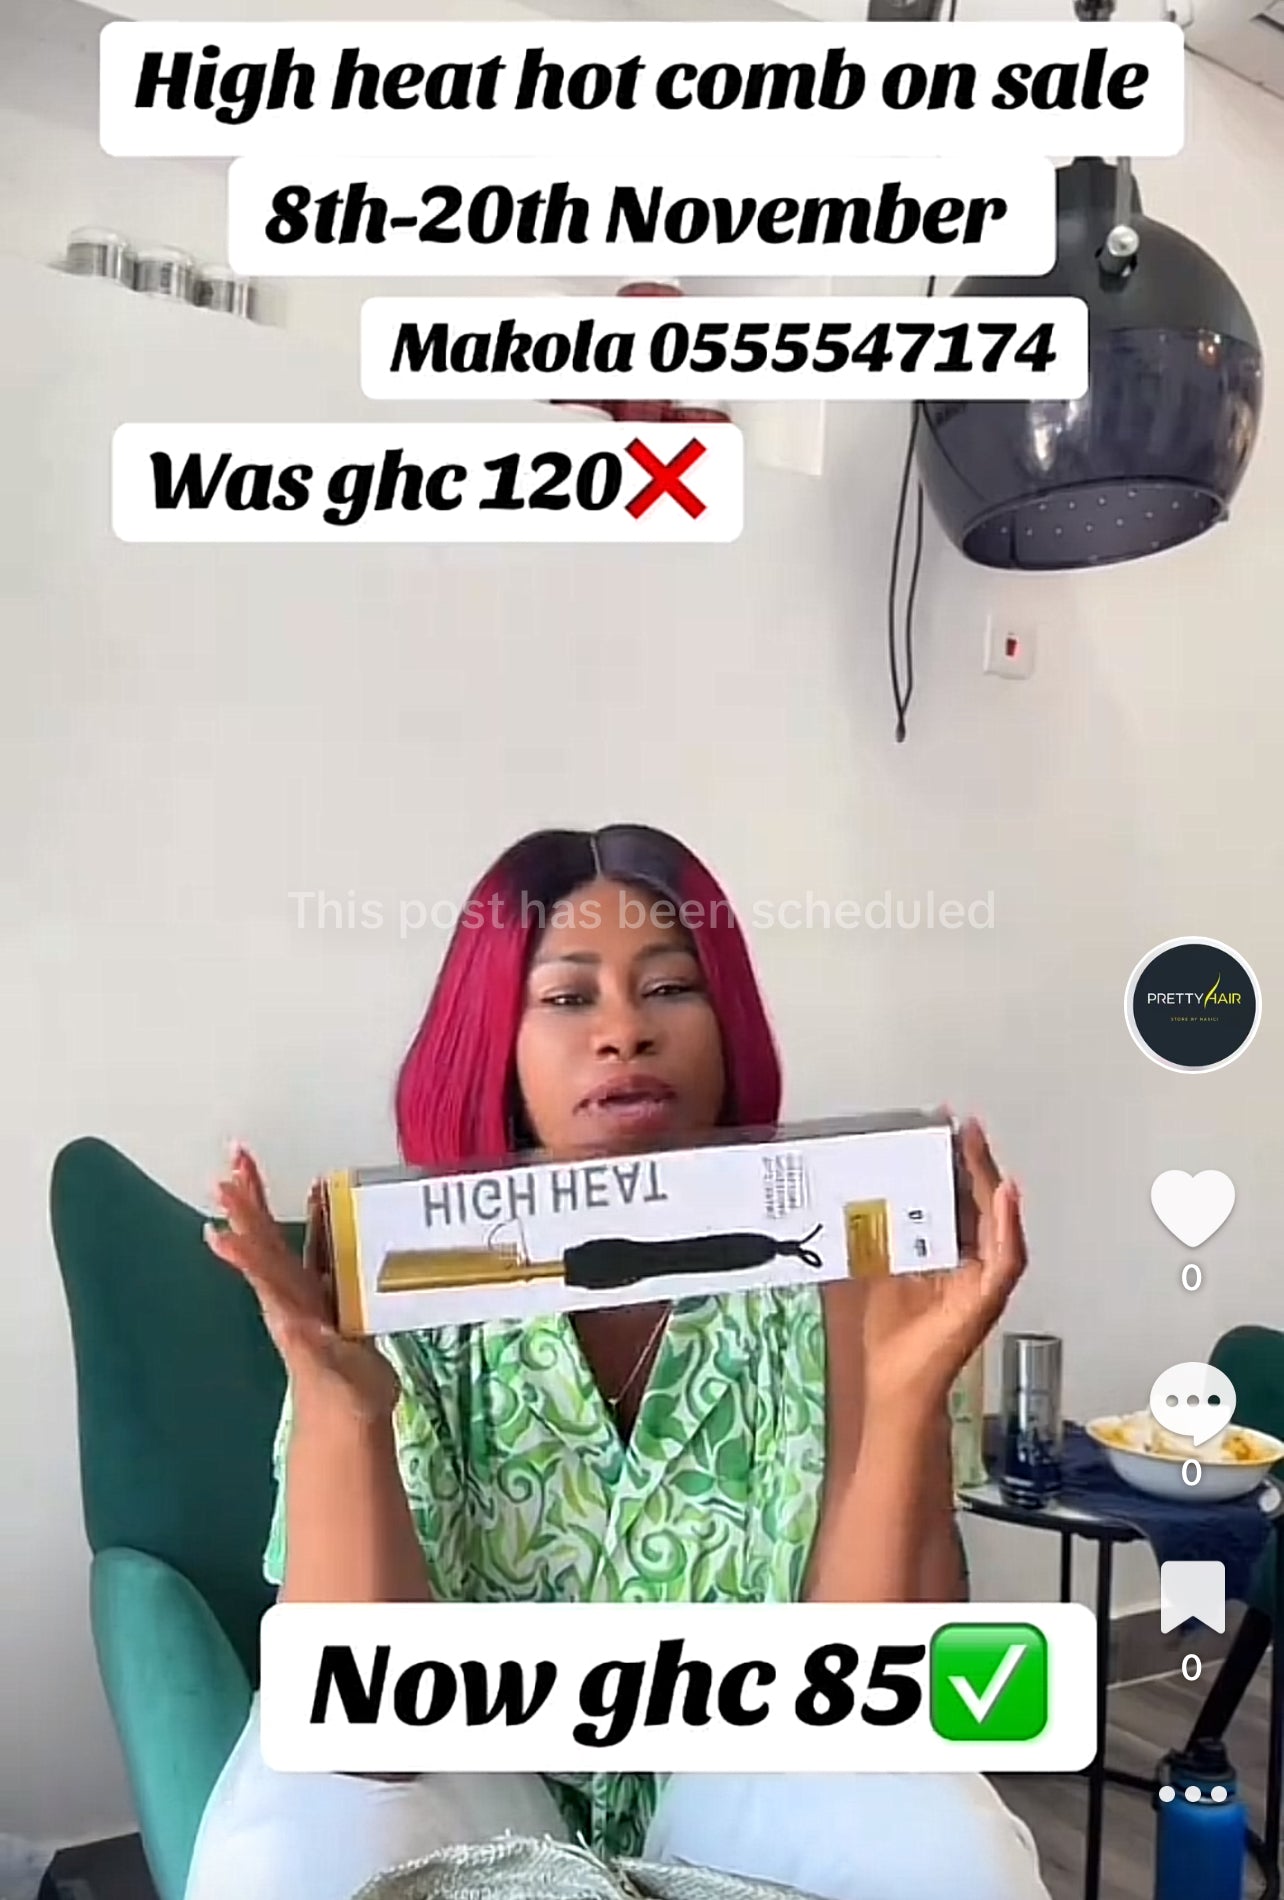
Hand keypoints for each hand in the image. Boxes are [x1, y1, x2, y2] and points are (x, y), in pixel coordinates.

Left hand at [205, 1144, 398, 1422]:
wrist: (348, 1420)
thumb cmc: (341, 1399)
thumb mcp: (330, 1373)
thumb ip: (314, 1349)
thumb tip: (296, 1322)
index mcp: (288, 1307)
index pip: (261, 1260)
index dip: (245, 1225)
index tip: (223, 1194)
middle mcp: (290, 1293)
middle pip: (263, 1237)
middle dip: (247, 1198)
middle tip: (233, 1155)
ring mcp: (307, 1291)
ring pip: (281, 1238)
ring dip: (265, 1203)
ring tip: (249, 1166)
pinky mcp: (331, 1295)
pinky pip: (319, 1246)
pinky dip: (317, 1218)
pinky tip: (322, 1196)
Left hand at [861, 1118, 1026, 1423]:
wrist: (894, 1384)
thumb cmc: (888, 1336)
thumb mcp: (875, 1268)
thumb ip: (876, 1233)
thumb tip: (858, 1189)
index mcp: (946, 1252)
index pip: (955, 1198)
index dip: (952, 1162)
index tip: (941, 1126)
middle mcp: (971, 1262)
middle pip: (979, 1202)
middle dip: (973, 1160)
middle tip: (963, 1124)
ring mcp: (984, 1280)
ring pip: (998, 1222)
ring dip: (991, 1181)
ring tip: (979, 1146)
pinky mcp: (988, 1299)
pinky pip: (1008, 1258)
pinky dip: (1009, 1226)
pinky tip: (1004, 1196)